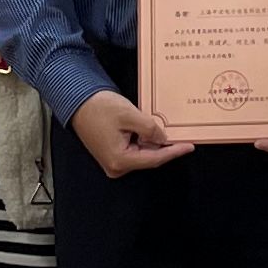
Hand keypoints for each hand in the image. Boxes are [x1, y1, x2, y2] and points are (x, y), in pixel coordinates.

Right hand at [71, 90, 192, 178]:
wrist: (77, 101)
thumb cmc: (99, 108)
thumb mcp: (130, 115)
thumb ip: (150, 129)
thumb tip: (163, 139)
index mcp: (119, 160)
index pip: (154, 159)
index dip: (173, 152)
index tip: (189, 146)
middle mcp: (116, 166)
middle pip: (148, 158)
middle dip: (164, 146)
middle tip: (180, 134)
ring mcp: (113, 162)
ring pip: (142, 153)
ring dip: (153, 142)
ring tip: (165, 128)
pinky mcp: (111, 154)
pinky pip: (134, 150)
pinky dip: (143, 141)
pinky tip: (151, 130)